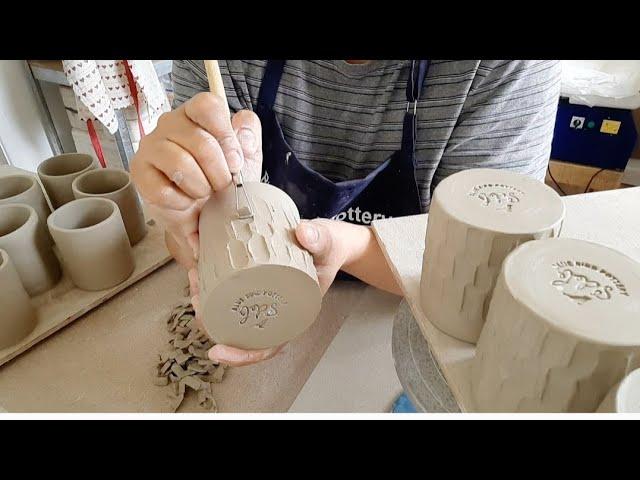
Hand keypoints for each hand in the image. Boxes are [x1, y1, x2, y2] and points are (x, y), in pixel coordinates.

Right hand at [130, 92, 262, 269]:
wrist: (202, 215)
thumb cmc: (220, 182)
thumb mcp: (246, 159)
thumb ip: (249, 138)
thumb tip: (243, 134)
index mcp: (195, 114)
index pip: (207, 105)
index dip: (226, 135)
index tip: (236, 161)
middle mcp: (169, 124)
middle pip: (199, 140)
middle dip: (219, 171)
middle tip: (223, 185)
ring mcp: (151, 147)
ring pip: (180, 163)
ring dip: (201, 187)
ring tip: (204, 193)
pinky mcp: (139, 172)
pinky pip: (162, 189)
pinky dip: (181, 202)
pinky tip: (185, 201)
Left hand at [192, 218, 354, 366]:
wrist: (330, 240)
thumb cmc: (330, 249)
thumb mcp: (328, 243)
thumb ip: (319, 238)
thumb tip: (303, 233)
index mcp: (294, 316)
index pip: (268, 346)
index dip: (241, 355)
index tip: (217, 351)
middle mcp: (276, 313)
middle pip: (241, 333)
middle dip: (213, 323)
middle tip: (195, 303)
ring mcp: (264, 299)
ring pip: (232, 314)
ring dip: (208, 305)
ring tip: (193, 286)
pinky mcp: (255, 284)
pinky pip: (232, 295)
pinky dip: (213, 289)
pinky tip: (201, 275)